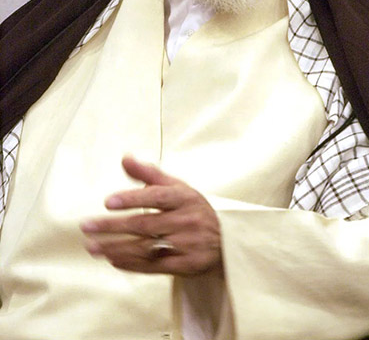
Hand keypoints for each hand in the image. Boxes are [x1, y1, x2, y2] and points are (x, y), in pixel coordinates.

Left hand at [80, 155, 221, 276]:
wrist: (225, 240)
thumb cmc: (193, 209)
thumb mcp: (177, 187)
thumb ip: (149, 174)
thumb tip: (125, 158)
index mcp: (185, 197)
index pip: (156, 197)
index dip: (132, 198)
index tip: (108, 201)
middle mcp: (187, 220)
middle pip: (145, 224)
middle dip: (113, 226)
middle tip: (87, 226)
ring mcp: (187, 244)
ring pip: (146, 247)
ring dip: (116, 247)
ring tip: (92, 246)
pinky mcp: (186, 265)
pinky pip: (154, 266)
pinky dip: (131, 263)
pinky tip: (112, 259)